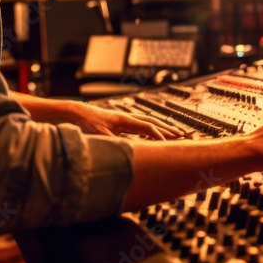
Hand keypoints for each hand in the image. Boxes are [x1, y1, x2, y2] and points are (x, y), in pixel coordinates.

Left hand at [66, 102, 184, 139]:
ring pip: (150, 123)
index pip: (148, 127)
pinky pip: (143, 126)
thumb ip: (112, 142)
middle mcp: (128, 118)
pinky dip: (153, 131)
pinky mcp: (123, 123)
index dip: (159, 135)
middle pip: (153, 122)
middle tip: (182, 135)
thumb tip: (124, 150)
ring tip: (175, 134)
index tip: (169, 144)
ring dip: (163, 129)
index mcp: (125, 120)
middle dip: (168, 129)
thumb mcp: (98, 135)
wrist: (79, 113)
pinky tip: (154, 138)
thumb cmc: (88, 123)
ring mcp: (127, 120)